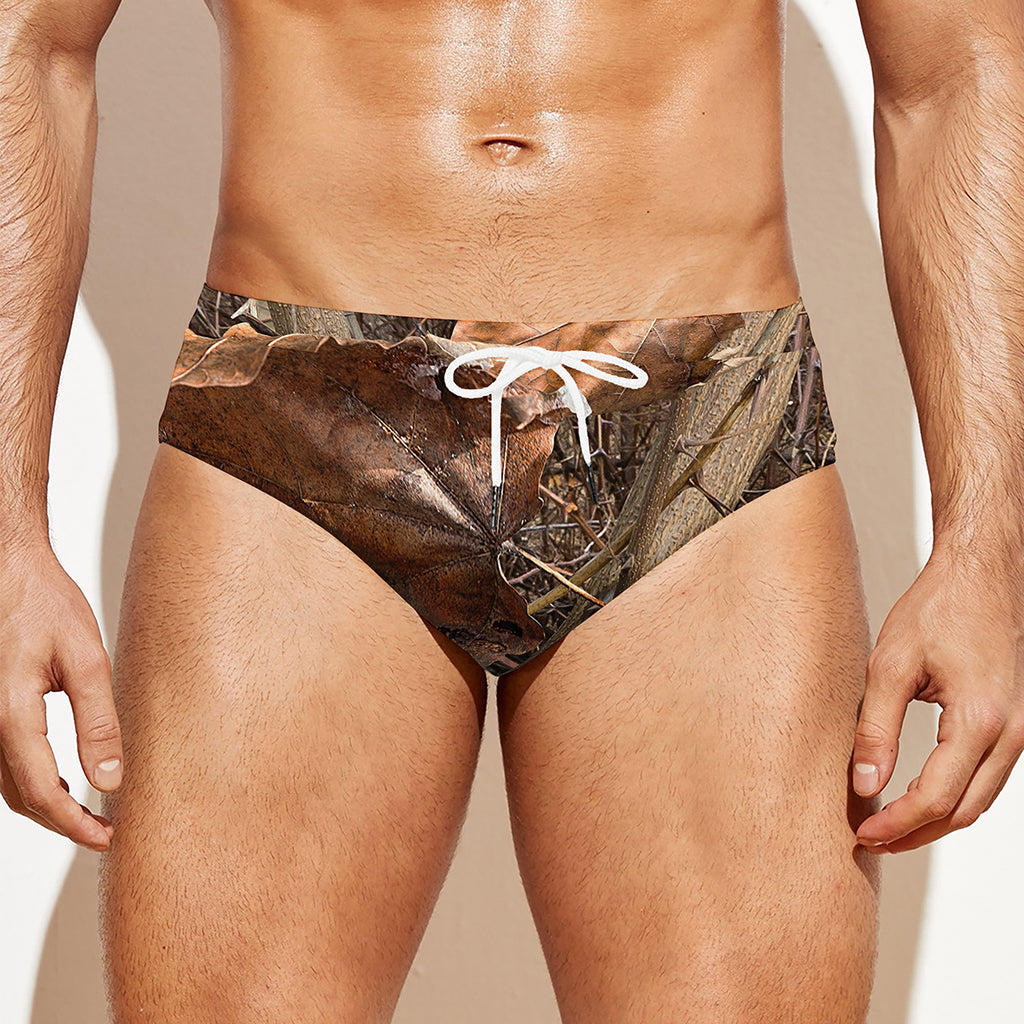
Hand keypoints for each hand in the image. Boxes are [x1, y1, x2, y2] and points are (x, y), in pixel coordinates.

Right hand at [0, 543, 121, 851]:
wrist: (8, 571)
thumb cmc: (44, 604)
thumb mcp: (87, 659)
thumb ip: (98, 722)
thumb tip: (111, 780)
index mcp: (11, 714)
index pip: (42, 791)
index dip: (75, 824)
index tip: (107, 838)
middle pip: (21, 797)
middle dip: (63, 822)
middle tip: (105, 832)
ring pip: (8, 784)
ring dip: (47, 804)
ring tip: (92, 813)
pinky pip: (4, 762)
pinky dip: (33, 780)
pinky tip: (66, 780)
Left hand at [851, 534, 1023, 852]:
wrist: (981, 576)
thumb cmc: (937, 610)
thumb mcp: (889, 666)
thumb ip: (876, 729)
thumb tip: (864, 784)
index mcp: (980, 721)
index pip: (937, 797)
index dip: (897, 823)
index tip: (862, 833)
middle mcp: (1013, 733)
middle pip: (965, 811)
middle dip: (916, 833)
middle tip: (869, 839)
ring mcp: (1022, 731)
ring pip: (980, 800)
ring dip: (936, 820)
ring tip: (887, 826)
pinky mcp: (1016, 724)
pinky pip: (988, 777)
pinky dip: (955, 796)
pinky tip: (919, 797)